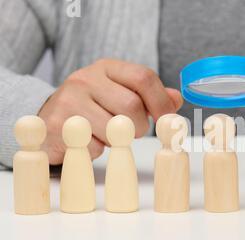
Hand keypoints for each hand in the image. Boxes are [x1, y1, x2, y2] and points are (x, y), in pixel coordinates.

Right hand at [38, 58, 182, 164]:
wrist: (49, 117)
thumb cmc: (94, 106)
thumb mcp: (121, 92)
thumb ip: (150, 96)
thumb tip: (176, 99)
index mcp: (107, 67)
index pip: (144, 77)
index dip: (162, 102)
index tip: (168, 119)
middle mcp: (85, 79)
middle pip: (132, 106)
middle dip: (140, 126)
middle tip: (132, 131)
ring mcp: (68, 101)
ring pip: (114, 129)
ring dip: (118, 140)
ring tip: (107, 134)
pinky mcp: (57, 126)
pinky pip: (95, 146)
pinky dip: (98, 149)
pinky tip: (89, 141)